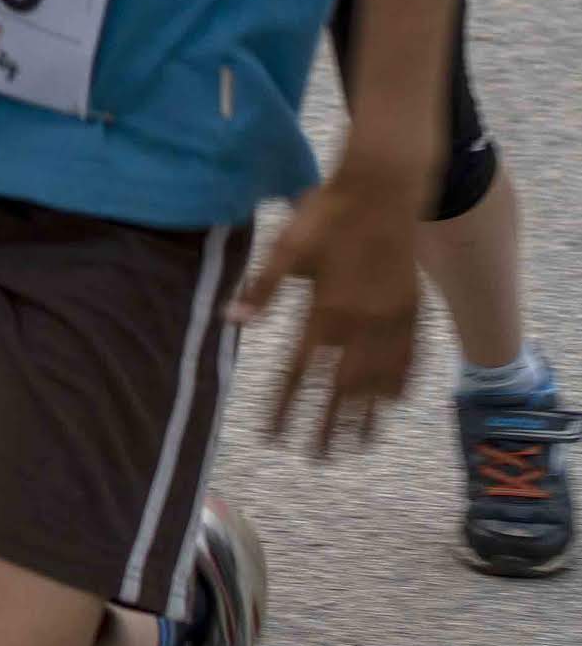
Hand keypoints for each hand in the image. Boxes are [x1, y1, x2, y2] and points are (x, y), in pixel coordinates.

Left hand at [252, 162, 426, 456]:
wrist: (385, 188)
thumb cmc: (328, 214)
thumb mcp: (285, 246)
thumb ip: (262, 288)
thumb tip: (232, 320)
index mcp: (325, 310)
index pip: (297, 373)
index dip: (284, 406)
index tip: (272, 435)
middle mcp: (362, 323)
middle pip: (341, 388)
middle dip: (326, 425)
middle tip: (316, 458)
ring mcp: (393, 318)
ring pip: (379, 380)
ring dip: (366, 415)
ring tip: (357, 446)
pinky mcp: (413, 307)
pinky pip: (411, 356)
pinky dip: (402, 383)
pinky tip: (395, 403)